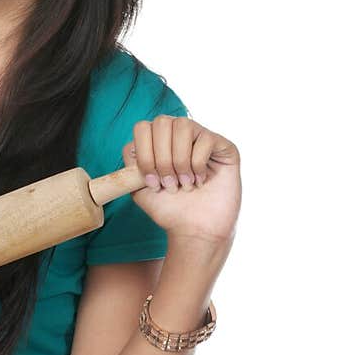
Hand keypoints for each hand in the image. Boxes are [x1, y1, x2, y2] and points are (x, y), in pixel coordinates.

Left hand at [123, 115, 240, 244]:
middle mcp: (180, 134)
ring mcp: (202, 137)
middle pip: (161, 122)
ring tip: (185, 184)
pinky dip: (198, 164)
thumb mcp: (140, 188)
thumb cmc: (170, 210)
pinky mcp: (223, 146)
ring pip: (183, 125)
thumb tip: (131, 148)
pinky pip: (205, 139)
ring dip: (180, 161)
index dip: (144, 155)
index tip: (152, 183)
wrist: (196, 231)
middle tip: (170, 184)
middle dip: (162, 158)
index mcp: (159, 141)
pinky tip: (201, 181)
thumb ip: (131, 165)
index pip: (142, 128)